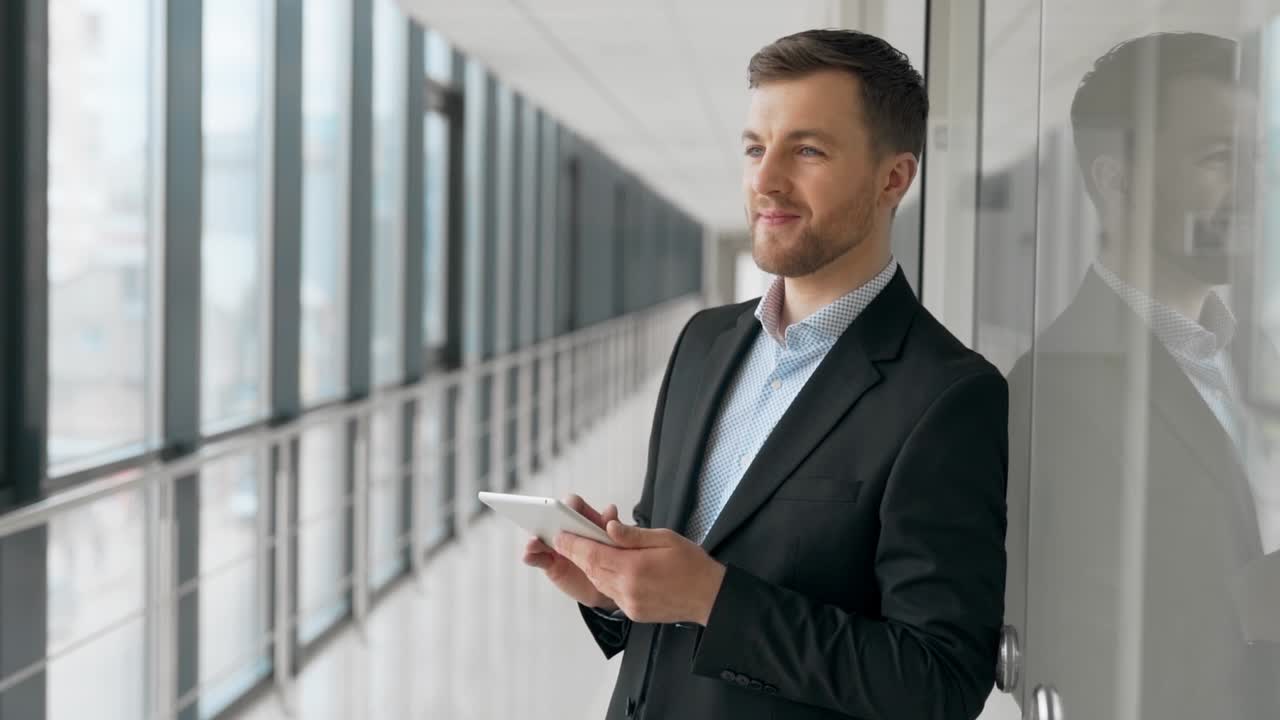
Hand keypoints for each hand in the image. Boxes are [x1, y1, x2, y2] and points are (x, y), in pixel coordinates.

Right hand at [522, 494, 619, 609]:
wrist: (610, 586)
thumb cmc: (613, 558)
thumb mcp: (617, 542)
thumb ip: (615, 527)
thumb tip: (610, 510)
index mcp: (583, 518)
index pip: (573, 505)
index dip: (568, 505)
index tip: (562, 509)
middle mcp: (566, 529)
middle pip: (551, 518)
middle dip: (544, 518)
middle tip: (542, 520)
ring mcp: (555, 546)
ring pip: (540, 537)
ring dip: (535, 538)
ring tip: (534, 542)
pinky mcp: (549, 563)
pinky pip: (536, 557)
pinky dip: (530, 555)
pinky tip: (529, 556)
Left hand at [554, 520, 726, 625]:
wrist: (710, 597)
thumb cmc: (692, 564)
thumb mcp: (665, 538)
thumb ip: (633, 535)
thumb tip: (608, 527)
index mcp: (634, 568)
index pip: (593, 554)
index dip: (573, 545)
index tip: (560, 535)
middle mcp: (627, 589)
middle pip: (592, 569)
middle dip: (576, 554)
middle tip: (564, 540)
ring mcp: (630, 604)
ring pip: (599, 582)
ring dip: (588, 567)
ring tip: (582, 551)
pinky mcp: (634, 612)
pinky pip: (610, 593)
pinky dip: (603, 579)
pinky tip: (605, 568)